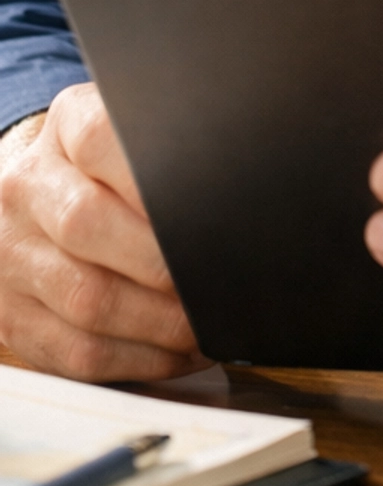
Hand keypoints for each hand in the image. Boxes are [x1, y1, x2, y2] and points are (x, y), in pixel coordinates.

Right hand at [0, 84, 206, 381]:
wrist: (51, 197)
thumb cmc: (125, 168)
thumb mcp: (145, 132)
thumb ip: (185, 144)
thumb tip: (255, 169)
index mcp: (66, 126)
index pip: (100, 140)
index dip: (160, 181)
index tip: (212, 212)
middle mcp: (26, 188)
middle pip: (87, 224)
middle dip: (166, 263)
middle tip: (219, 278)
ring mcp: (11, 256)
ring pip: (86, 299)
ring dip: (161, 323)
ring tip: (209, 323)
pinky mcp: (14, 318)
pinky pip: (79, 353)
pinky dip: (142, 360)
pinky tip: (180, 352)